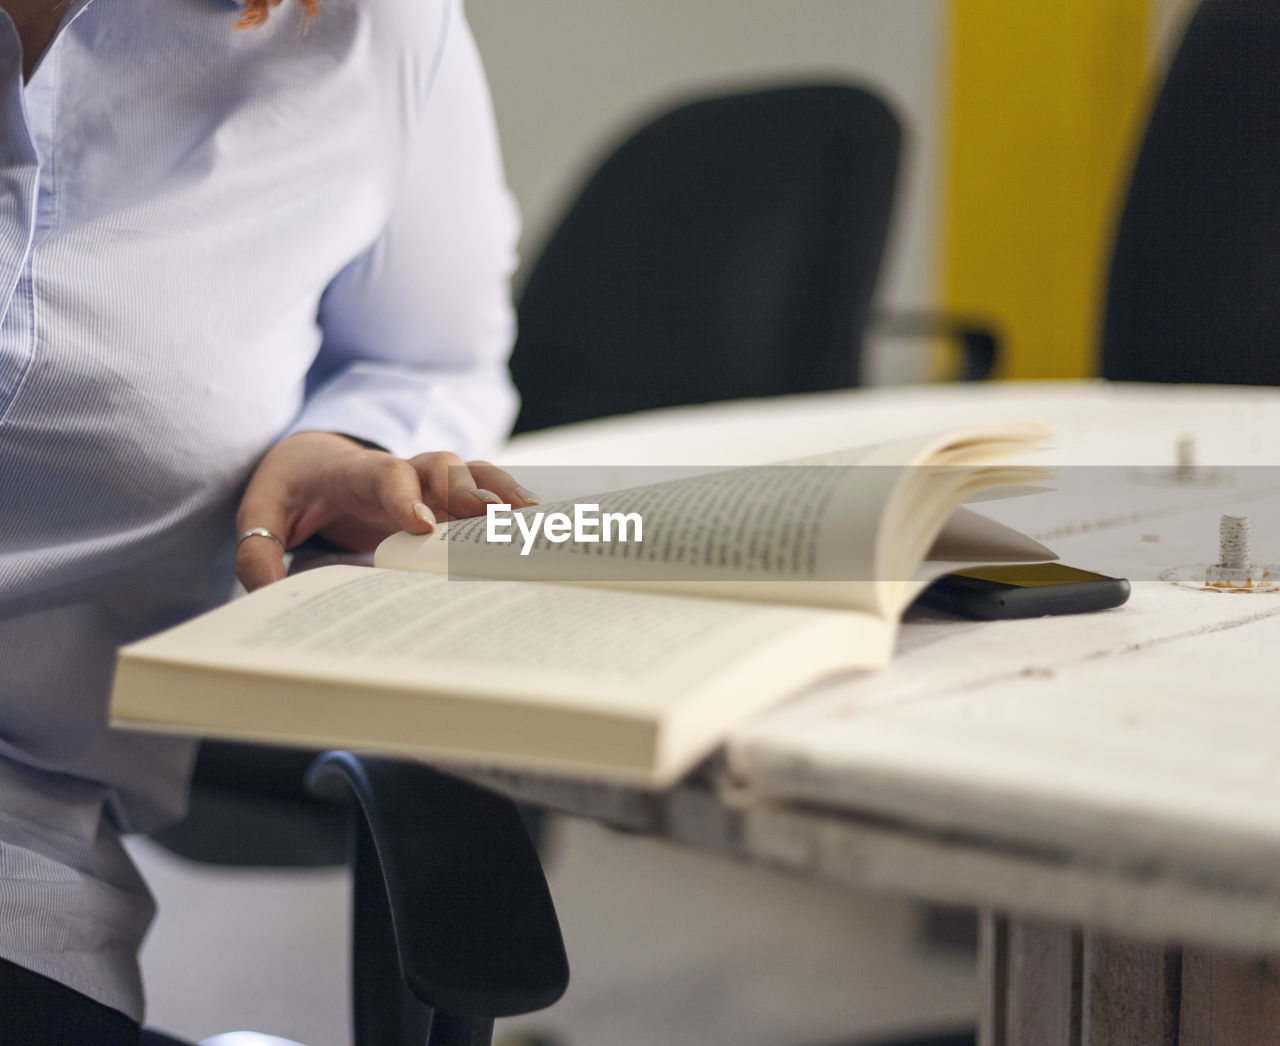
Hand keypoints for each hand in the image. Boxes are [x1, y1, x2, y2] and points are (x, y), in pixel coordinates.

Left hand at [235, 431, 536, 590]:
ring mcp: (430, 481)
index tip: (419, 524)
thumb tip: (267, 592)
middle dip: (469, 492)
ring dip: (503, 492)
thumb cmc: (292, 489)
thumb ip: (258, 549)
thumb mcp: (261, 512)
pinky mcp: (447, 497)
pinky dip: (512, 501)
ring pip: (474, 473)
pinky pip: (487, 492)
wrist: (314, 459)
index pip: (386, 474)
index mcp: (356, 471)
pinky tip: (539, 522)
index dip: (404, 495)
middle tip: (493, 522)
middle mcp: (403, 469)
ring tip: (532, 518)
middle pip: (443, 467)